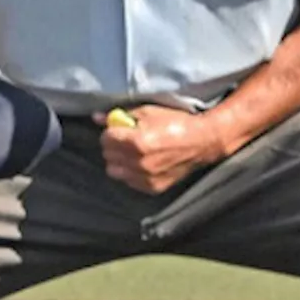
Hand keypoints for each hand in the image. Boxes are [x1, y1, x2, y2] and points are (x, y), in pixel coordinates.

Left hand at [94, 104, 223, 194]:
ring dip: (119, 160)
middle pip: (107, 155)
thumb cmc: (177, 123)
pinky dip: (131, 172)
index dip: (111, 131)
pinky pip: (129, 181)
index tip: (119, 128)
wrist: (202, 141)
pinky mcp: (152, 187)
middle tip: (126, 139)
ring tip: (133, 152)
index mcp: (137, 142)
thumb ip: (123, 116)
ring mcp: (146, 177)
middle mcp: (139, 162)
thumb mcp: (149, 112)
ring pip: (114, 171)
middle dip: (113, 145)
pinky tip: (142, 162)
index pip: (106, 138)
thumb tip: (97, 117)